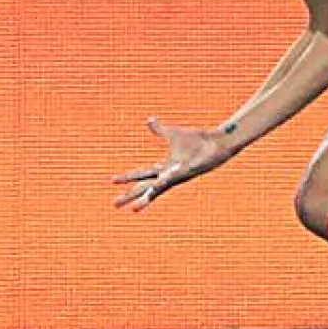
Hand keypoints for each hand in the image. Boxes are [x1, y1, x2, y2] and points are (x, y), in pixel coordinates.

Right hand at [113, 119, 234, 209]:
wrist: (216, 143)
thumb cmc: (197, 141)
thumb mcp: (172, 134)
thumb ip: (160, 129)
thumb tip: (149, 120)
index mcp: (164, 168)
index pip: (142, 175)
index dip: (127, 178)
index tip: (111, 180)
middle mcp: (169, 175)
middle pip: (145, 187)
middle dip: (130, 195)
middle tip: (114, 204)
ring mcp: (178, 175)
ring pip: (158, 189)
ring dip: (147, 198)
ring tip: (134, 208)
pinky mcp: (187, 172)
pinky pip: (174, 178)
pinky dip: (165, 181)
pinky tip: (157, 185)